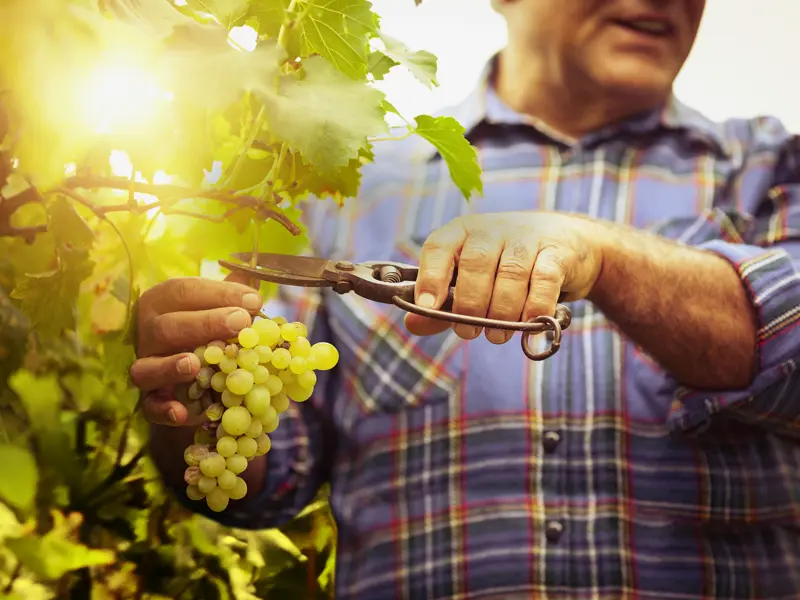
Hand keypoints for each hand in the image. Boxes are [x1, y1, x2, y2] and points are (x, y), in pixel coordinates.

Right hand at [130, 274, 262, 425]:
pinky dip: (164, 410)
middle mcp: (149, 332)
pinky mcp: (150, 399)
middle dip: (206, 323)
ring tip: (196, 363)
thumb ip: (236, 294)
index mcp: (163, 302)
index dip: (220, 294)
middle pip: (168, 327)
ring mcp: (147, 367)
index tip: (253, 301)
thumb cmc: (209, 327)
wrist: (191, 371)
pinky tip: (182, 412)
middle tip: (240, 322)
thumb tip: (257, 283)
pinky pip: (150, 407)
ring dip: (170, 367)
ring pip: (147, 368)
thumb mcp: (221, 306)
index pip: (185, 292)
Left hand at [404, 211, 605, 342]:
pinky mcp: (557, 252)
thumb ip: (441, 303)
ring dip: (502, 313)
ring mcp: (527, 237)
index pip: (439, 246)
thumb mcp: (469, 278)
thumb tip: (412, 324)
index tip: (427, 308)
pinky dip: (536, 307)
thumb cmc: (504, 265)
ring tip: (497, 336)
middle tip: (468, 333)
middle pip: (475, 264)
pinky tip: (530, 326)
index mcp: (462, 232)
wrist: (568, 243)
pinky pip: (544, 280)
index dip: (430, 277)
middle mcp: (492, 229)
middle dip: (469, 305)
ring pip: (510, 275)